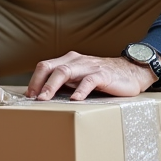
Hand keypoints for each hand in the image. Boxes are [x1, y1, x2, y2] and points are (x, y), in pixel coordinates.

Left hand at [26, 51, 160, 101]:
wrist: (132, 71)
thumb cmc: (103, 78)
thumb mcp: (81, 78)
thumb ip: (66, 84)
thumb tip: (45, 98)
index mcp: (69, 61)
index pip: (45, 66)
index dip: (34, 80)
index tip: (27, 96)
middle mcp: (76, 61)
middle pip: (51, 67)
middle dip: (39, 82)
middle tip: (32, 98)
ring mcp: (89, 66)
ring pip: (65, 71)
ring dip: (52, 85)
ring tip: (45, 98)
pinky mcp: (103, 74)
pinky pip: (89, 80)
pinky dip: (80, 90)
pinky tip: (75, 99)